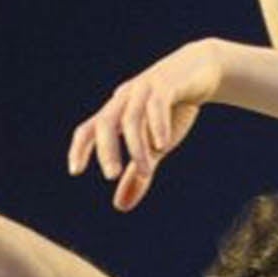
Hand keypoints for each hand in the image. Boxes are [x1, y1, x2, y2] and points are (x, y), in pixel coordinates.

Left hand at [68, 39, 222, 210]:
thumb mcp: (156, 145)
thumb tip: (120, 206)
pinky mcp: (168, 84)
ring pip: (132, 117)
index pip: (89, 129)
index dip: (80, 148)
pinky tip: (162, 144)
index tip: (75, 171)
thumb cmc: (174, 109)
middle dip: (105, 149)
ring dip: (136, 146)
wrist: (202, 70)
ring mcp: (145, 89)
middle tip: (112, 176)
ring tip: (145, 170)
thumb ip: (139, 174)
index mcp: (117, 112)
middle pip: (105, 123)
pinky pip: (157, 103)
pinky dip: (157, 124)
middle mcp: (125, 99)